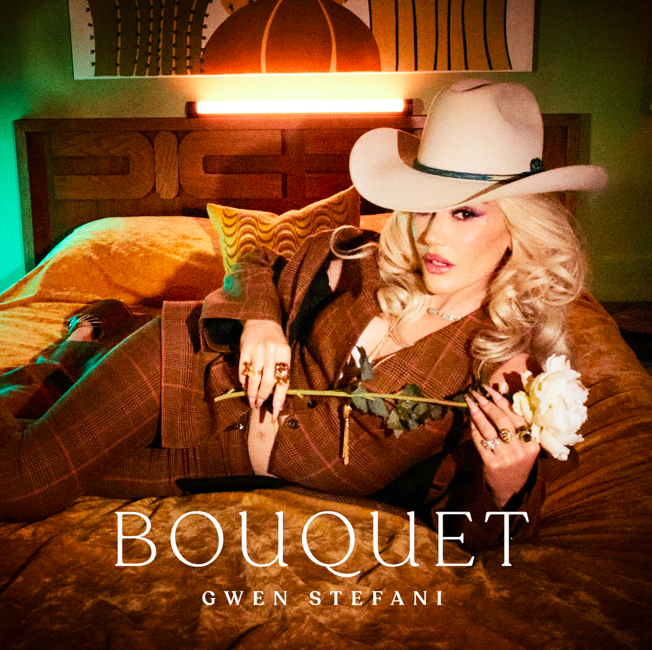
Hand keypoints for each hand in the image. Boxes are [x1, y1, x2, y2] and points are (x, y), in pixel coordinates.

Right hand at [239, 320, 290, 420]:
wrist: (261, 318)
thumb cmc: (275, 340)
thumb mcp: (283, 352)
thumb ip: (282, 371)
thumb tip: (278, 398)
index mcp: (285, 353)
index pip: (283, 380)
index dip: (279, 398)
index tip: (275, 412)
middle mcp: (271, 351)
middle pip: (268, 381)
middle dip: (263, 397)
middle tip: (258, 405)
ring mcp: (257, 350)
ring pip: (254, 378)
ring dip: (252, 393)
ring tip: (251, 401)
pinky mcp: (244, 349)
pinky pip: (243, 371)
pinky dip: (244, 382)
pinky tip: (245, 387)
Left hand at [465, 385, 539, 507]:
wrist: (510, 490)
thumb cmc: (516, 461)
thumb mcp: (521, 442)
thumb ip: (512, 416)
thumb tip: (502, 387)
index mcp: (533, 442)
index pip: (516, 416)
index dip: (500, 400)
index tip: (488, 388)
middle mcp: (522, 449)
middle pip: (502, 420)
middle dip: (487, 404)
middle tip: (476, 393)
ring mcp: (507, 457)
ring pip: (489, 429)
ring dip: (477, 413)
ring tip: (470, 402)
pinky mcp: (492, 464)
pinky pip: (480, 441)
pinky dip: (474, 428)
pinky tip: (470, 420)